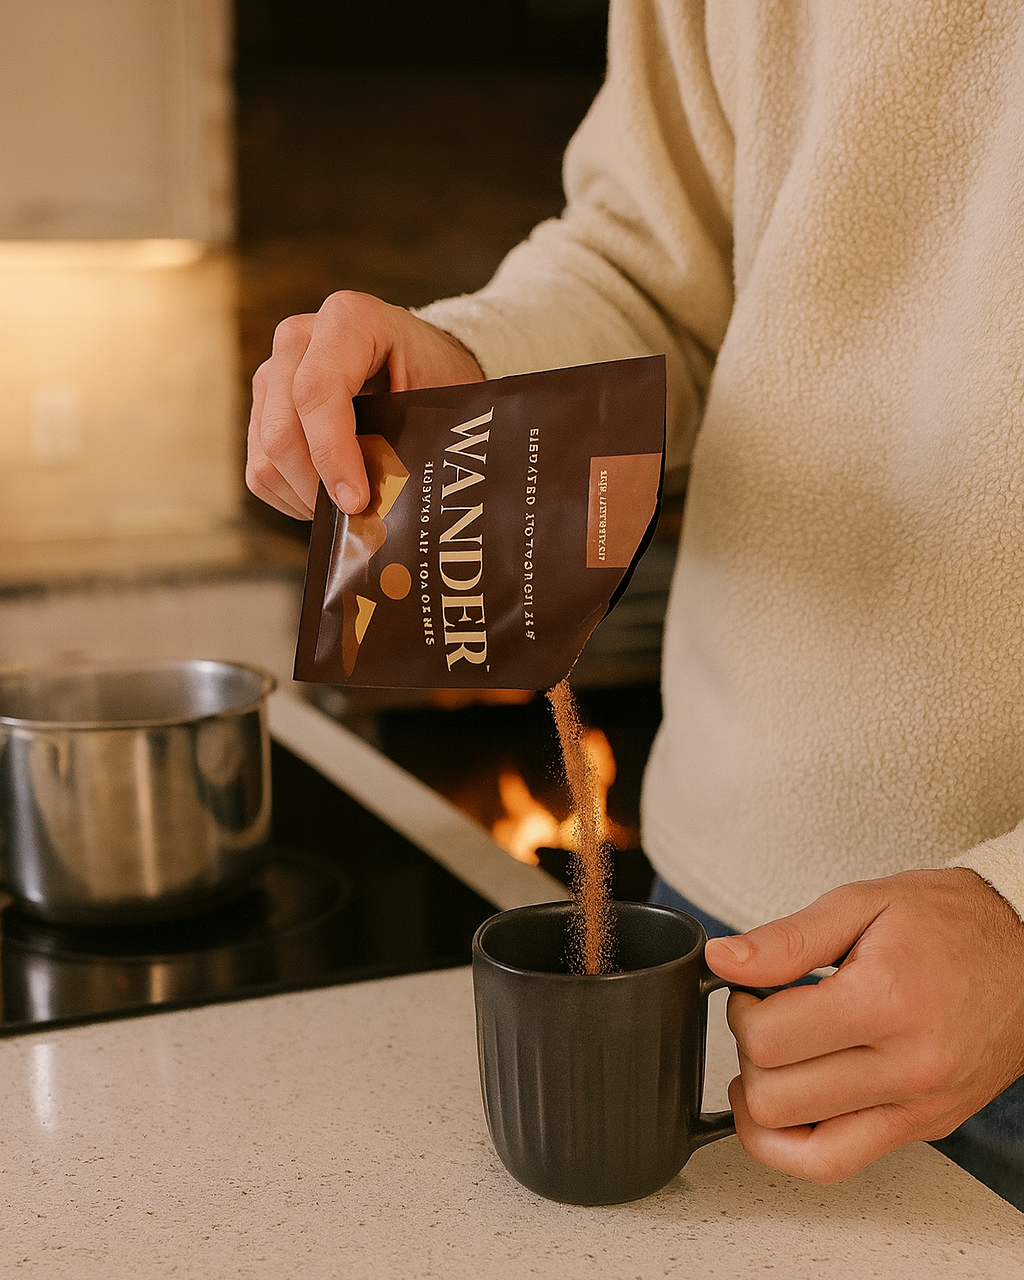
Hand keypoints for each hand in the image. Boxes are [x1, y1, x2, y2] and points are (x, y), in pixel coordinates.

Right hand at [246, 291, 483, 519]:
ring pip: (266, 454)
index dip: (332, 453)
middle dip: (318, 485)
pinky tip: (329, 496)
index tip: (356, 501)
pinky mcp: (262, 407)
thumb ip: (409, 437)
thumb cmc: (436, 378)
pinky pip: (260, 469)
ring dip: (306, 495)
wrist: (422, 364)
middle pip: (282, 429)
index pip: (317, 391)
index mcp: (348, 319)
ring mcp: (274, 373)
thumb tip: (385, 501)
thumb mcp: (440, 397)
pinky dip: (293, 496)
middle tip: (357, 515)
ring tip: (349, 507)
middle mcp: (299, 339)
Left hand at [704, 868, 1023, 1182]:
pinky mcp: (922, 1128)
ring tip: (775, 1060)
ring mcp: (917, 1107)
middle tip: (763, 1017)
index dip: (740, 1010)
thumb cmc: (951, 923)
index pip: (770, 1040)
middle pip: (775, 1098)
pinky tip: (786, 1104)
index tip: (750, 989)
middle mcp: (906, 1066)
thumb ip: (786, 938)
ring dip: (764, 1103)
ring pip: (798, 1146)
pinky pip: (837, 1163)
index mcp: (885, 1001)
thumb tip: (724, 960)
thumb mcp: (863, 903)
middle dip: (749, 1054)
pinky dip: (794, 1142)